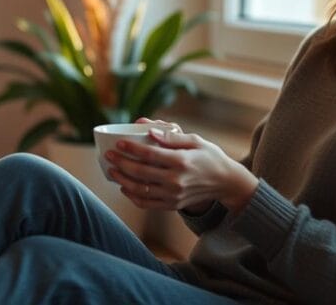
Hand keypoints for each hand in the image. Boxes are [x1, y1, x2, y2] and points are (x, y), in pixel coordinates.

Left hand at [106, 122, 258, 214]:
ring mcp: (174, 195)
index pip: (150, 154)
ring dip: (123, 180)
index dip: (131, 149)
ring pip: (141, 190)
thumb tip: (151, 130)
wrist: (225, 182)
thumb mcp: (195, 140)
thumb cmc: (209, 157)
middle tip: (109, 155)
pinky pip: (148, 204)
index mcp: (181, 161)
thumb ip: (172, 137)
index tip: (119, 143)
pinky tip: (125, 188)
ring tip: (113, 171)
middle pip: (141, 172)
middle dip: (121, 163)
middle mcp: (176, 180)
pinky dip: (133, 197)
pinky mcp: (173, 205)